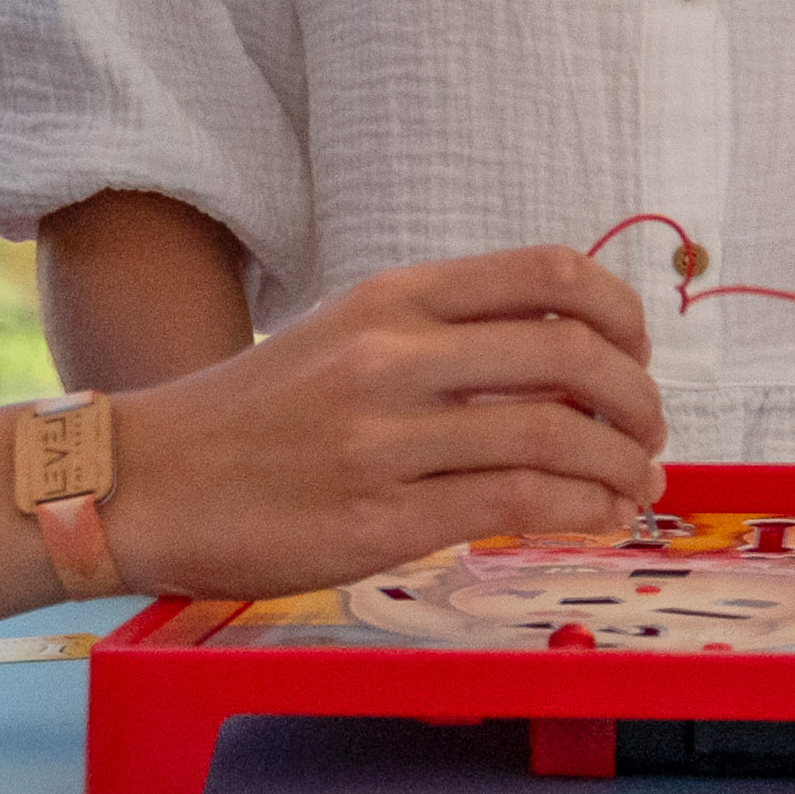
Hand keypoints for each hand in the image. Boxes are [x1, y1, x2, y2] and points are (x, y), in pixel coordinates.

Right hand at [108, 244, 664, 595]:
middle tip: (649, 432)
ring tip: (635, 485)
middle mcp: (395, 356)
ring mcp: (387, 439)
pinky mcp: (381, 519)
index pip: (549, 274)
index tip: (637, 352)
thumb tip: (560, 357)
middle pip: (574, 355)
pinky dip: (578, 512)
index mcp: (393, 297)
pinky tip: (594, 519)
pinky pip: (514, 505)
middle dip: (640, 399)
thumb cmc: (251, 415)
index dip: (622, 312)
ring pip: (555, 436)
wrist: (145, 481)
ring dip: (621, 466)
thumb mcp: (343, 335)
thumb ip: (440, 336)